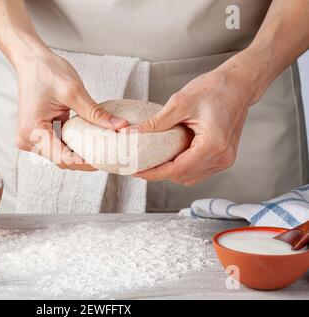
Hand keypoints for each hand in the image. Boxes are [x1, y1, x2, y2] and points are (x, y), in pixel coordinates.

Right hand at [15, 51, 128, 169]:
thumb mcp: (74, 92)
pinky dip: (76, 145)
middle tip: (112, 156)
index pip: (63, 158)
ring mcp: (33, 139)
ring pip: (62, 155)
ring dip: (82, 153)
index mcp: (32, 132)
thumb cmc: (46, 72)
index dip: (87, 162)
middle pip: (63, 160)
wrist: (31, 61)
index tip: (108, 159)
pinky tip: (93, 141)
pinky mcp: (40, 135)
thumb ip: (95, 113)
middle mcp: (29, 140)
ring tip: (105, 149)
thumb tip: (119, 126)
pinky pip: (60, 146)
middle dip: (87, 159)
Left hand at [132, 61, 254, 185]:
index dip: (153, 172)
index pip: (177, 169)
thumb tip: (131, 133)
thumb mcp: (180, 103)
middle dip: (158, 173)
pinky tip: (169, 158)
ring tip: (151, 162)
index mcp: (212, 144)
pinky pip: (198, 171)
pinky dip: (182, 168)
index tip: (135, 170)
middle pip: (182, 177)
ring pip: (190, 177)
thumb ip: (156, 122)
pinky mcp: (224, 157)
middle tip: (138, 165)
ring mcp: (225, 159)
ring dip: (170, 172)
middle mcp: (222, 157)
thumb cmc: (214, 89)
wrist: (238, 84)